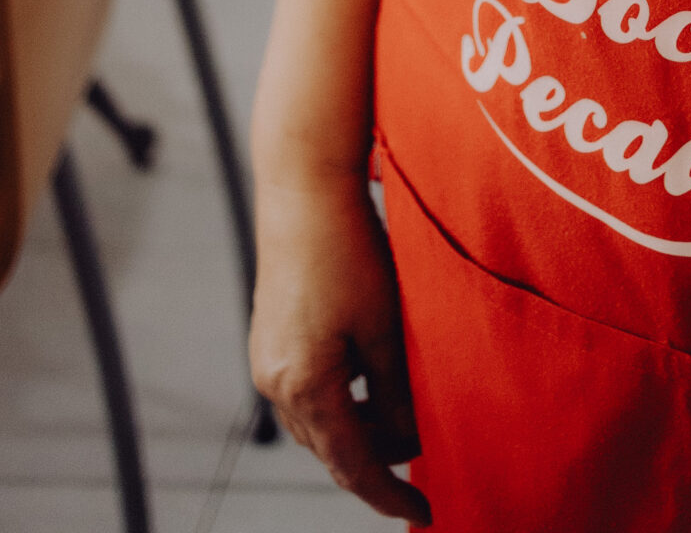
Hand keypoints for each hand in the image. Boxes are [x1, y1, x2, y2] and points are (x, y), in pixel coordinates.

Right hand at [250, 171, 429, 524]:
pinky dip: (340, 402)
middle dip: (375, 462)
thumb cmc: (348, 251)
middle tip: (421, 464)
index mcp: (305, 386)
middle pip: (331, 448)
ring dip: (358, 431)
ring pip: (317, 423)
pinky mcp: (270, 340)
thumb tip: (406, 440)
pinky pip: (307, 393)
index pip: (352, 465)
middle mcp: (275, 383)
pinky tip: (370, 385)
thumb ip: (395, 390)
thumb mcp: (384, 326)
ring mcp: (267, 361)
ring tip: (403, 425)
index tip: (423, 514)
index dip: (389, 494)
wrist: (302, 191)